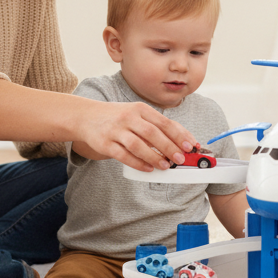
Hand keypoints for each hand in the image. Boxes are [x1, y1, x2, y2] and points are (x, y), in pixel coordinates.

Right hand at [75, 99, 193, 171]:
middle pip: (153, 133)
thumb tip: (179, 141)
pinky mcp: (105, 144)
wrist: (86, 117)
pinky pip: (124, 155)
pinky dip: (138, 163)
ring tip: (165, 166)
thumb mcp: (137, 114)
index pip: (164, 122)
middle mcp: (128, 117)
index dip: (179, 135)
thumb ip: (155, 125)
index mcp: (140, 109)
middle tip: (181, 159)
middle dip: (169, 147)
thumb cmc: (117, 117)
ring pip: (138, 145)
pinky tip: (148, 168)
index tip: (191, 146)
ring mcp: (116, 130)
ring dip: (154, 157)